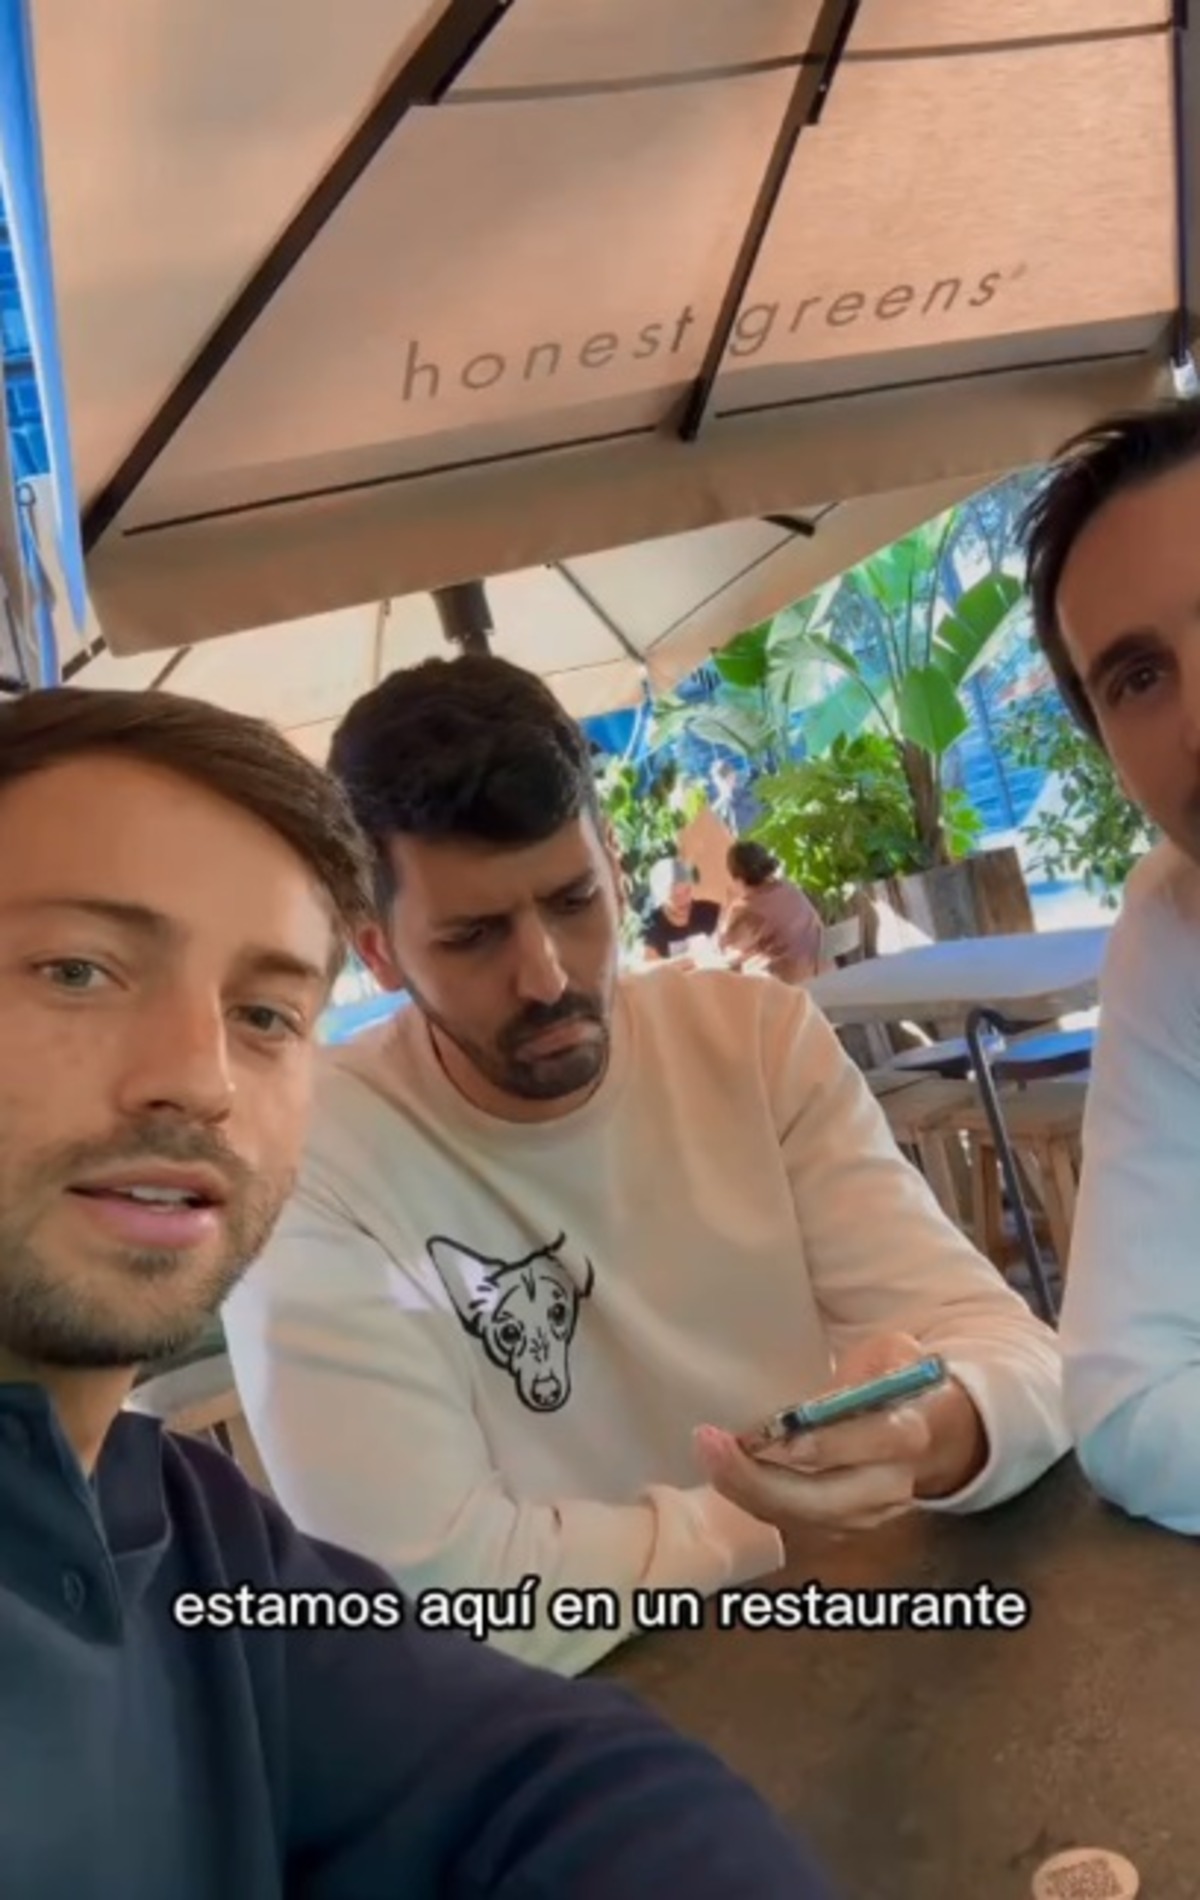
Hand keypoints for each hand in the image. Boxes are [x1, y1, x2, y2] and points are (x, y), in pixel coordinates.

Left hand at [694, 1332, 987, 1535]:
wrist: (937, 1432)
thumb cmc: (902, 1382)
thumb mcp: (891, 1354)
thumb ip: (857, 1375)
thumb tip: (805, 1406)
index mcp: (909, 1435)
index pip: (867, 1446)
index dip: (817, 1444)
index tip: (765, 1433)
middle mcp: (890, 1486)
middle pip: (821, 1499)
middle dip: (758, 1478)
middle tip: (710, 1444)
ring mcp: (868, 1516)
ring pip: (800, 1519)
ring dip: (747, 1490)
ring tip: (707, 1453)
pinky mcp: (845, 1530)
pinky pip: (793, 1523)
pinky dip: (754, 1500)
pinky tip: (724, 1471)